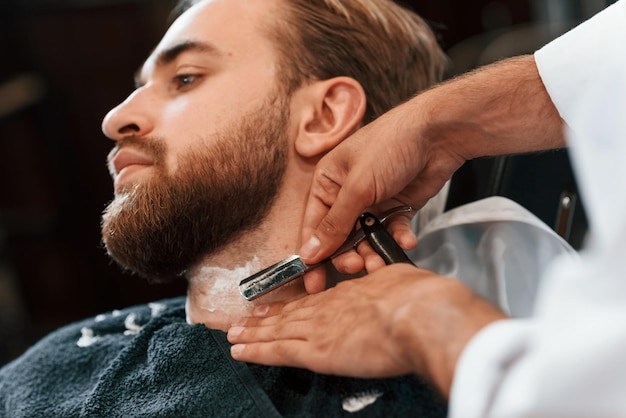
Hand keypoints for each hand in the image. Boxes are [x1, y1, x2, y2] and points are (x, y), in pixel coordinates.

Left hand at [228, 263, 507, 396]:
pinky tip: (240, 351)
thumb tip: (397, 288)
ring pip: (278, 330)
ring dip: (254, 333)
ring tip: (234, 335)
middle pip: (290, 314)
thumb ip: (392, 286)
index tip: (278, 307)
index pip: (314, 302)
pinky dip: (256, 350)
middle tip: (242, 320)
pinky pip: (278, 350)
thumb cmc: (419, 300)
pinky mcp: (316, 350)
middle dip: (265, 319)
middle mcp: (329, 308)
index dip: (294, 306)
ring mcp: (319, 328)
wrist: (418, 314)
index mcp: (350, 294)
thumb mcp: (402, 282)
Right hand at [299, 100, 464, 292]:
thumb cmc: (390, 146)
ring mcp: (373, 203)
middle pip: (340, 238)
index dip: (313, 256)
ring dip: (374, 253)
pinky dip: (397, 240)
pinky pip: (392, 232)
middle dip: (348, 256)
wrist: (438, 134)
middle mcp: (347, 195)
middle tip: (359, 267)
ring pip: (366, 240)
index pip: (313, 226)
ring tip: (382, 262)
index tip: (313, 284)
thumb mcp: (357, 187)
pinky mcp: (397, 208)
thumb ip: (334, 224)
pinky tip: (407, 242)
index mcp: (328, 184)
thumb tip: (309, 253)